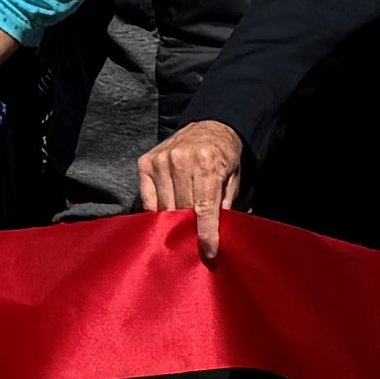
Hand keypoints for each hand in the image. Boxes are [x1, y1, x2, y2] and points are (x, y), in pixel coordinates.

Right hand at [135, 120, 239, 255]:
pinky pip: (148, 199)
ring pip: (164, 206)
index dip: (206, 234)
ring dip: (173, 221)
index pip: (204, 208)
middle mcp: (181, 159)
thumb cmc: (223, 156)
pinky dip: (157, 211)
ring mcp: (161, 160)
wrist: (210, 126)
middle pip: (182, 209)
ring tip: (181, 229)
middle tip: (195, 242)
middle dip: (190, 229)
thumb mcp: (233, 178)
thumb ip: (225, 204)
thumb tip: (220, 235)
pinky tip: (167, 215)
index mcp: (207, 163)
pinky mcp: (146, 162)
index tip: (209, 252)